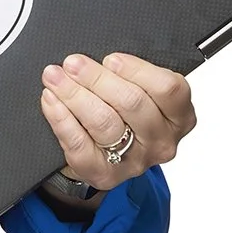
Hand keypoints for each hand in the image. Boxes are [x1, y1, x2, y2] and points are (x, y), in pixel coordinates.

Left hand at [39, 51, 195, 191]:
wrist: (102, 157)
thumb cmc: (124, 115)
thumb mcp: (140, 91)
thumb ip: (131, 75)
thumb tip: (99, 57)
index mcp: (180, 116)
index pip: (169, 89)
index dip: (137, 70)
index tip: (110, 58)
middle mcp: (162, 141)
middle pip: (132, 103)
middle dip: (96, 78)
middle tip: (72, 63)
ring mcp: (135, 161)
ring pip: (104, 122)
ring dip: (74, 94)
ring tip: (55, 77)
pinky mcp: (105, 175)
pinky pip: (79, 144)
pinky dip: (61, 118)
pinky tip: (51, 101)